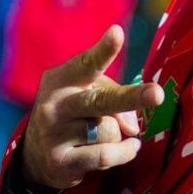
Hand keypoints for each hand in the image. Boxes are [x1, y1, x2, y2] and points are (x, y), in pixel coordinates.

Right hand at [23, 26, 165, 191]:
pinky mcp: (61, 161)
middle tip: (156, 94)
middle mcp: (54, 104)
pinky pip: (106, 156)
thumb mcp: (86, 93)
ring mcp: (55, 134)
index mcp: (62, 79)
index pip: (86, 63)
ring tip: (106, 133)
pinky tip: (131, 147)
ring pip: (110, 131)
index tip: (117, 33)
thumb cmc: (73, 113)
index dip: (104, 50)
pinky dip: (124, 152)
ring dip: (119, 133)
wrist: (36, 155)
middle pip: (101, 100)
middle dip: (130, 97)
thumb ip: (113, 97)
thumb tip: (132, 127)